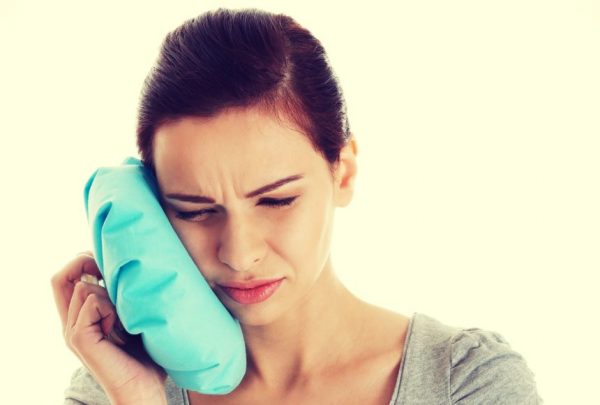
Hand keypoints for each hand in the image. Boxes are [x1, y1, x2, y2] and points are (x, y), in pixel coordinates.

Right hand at [51, 252, 167, 403]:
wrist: (145, 387)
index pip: (65, 278)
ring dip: (110, 294)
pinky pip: (90, 301)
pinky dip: (111, 307)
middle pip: (61, 278)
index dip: (82, 261)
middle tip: (112, 274)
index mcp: (79, 318)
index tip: (108, 261)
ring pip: (83, 288)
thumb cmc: (146, 353)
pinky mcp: (79, 338)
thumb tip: (121, 265)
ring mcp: (72, 331)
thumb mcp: (130, 315)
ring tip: (126, 316)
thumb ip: (118, 296)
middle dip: (85, 264)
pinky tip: (123, 326)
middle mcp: (70, 323)